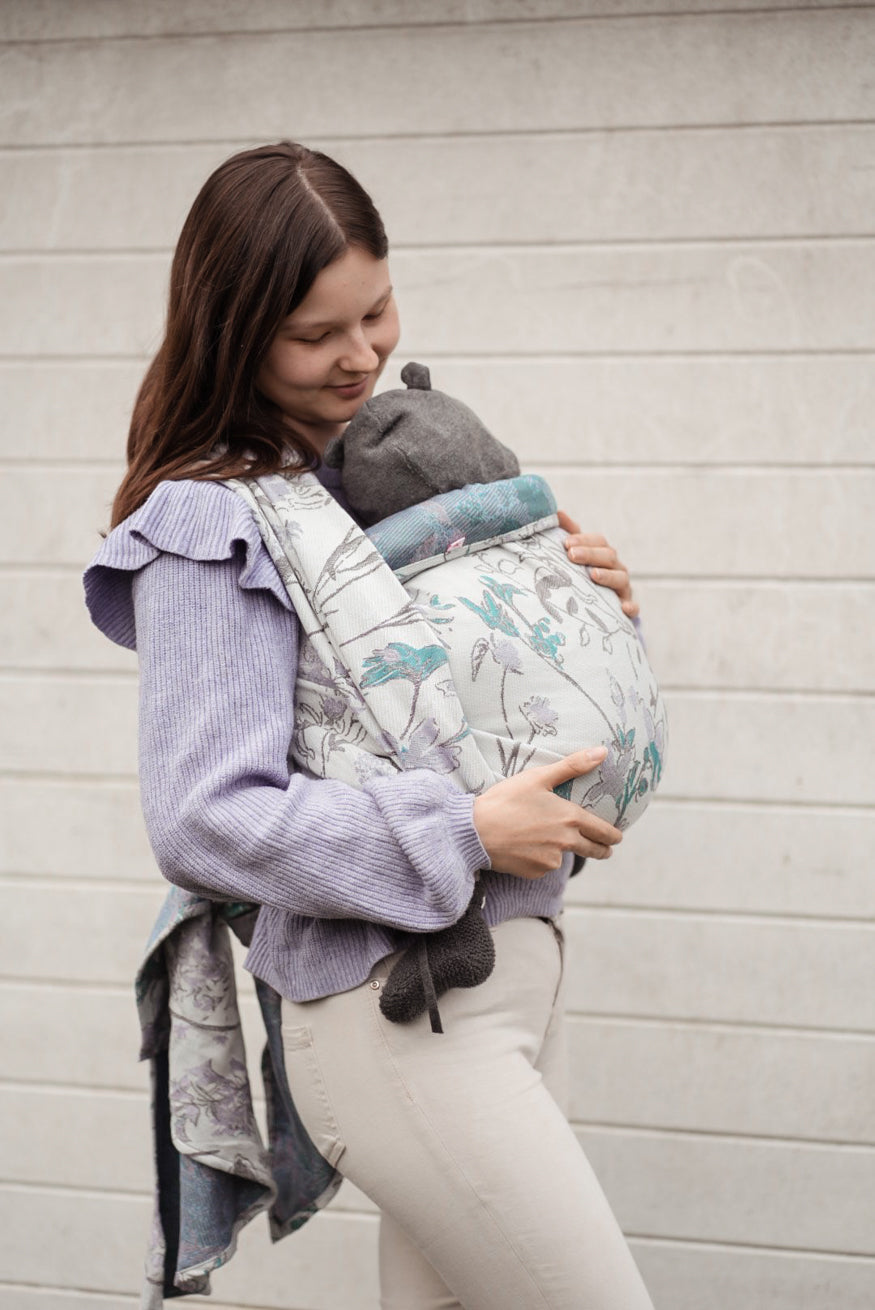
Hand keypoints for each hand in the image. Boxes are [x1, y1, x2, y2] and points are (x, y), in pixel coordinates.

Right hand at [472, 748, 621, 878]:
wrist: (475, 831)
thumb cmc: (506, 800)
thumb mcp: (538, 777)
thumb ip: (573, 766)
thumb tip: (602, 751)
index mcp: (570, 818)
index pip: (603, 832)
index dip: (613, 836)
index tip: (617, 838)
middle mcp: (566, 843)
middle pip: (594, 851)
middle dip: (602, 850)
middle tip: (605, 849)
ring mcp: (551, 860)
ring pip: (564, 856)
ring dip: (562, 850)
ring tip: (542, 835)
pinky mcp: (535, 872)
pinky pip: (544, 865)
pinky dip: (540, 857)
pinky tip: (525, 845)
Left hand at [557, 510, 639, 619]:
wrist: (596, 610)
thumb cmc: (582, 577)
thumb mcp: (576, 556)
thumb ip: (569, 534)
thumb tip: (557, 512)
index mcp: (604, 554)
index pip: (598, 541)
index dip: (583, 540)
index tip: (566, 543)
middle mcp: (616, 568)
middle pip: (608, 556)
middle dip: (590, 555)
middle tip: (572, 555)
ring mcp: (623, 588)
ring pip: (621, 578)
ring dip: (608, 576)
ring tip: (593, 575)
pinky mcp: (627, 608)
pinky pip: (633, 608)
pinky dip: (631, 607)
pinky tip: (623, 608)